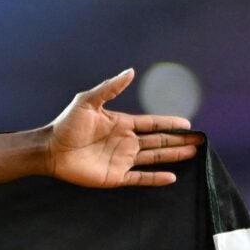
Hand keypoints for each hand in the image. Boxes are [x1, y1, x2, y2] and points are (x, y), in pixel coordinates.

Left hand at [43, 69, 201, 188]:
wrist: (50, 150)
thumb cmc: (66, 125)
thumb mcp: (88, 101)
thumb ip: (110, 88)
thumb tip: (130, 71)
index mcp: (123, 124)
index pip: (153, 124)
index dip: (170, 123)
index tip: (188, 124)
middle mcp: (126, 142)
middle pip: (159, 141)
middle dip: (179, 141)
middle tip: (199, 141)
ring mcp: (122, 160)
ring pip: (154, 158)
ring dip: (173, 156)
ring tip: (193, 153)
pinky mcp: (115, 176)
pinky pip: (139, 178)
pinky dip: (155, 178)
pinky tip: (171, 177)